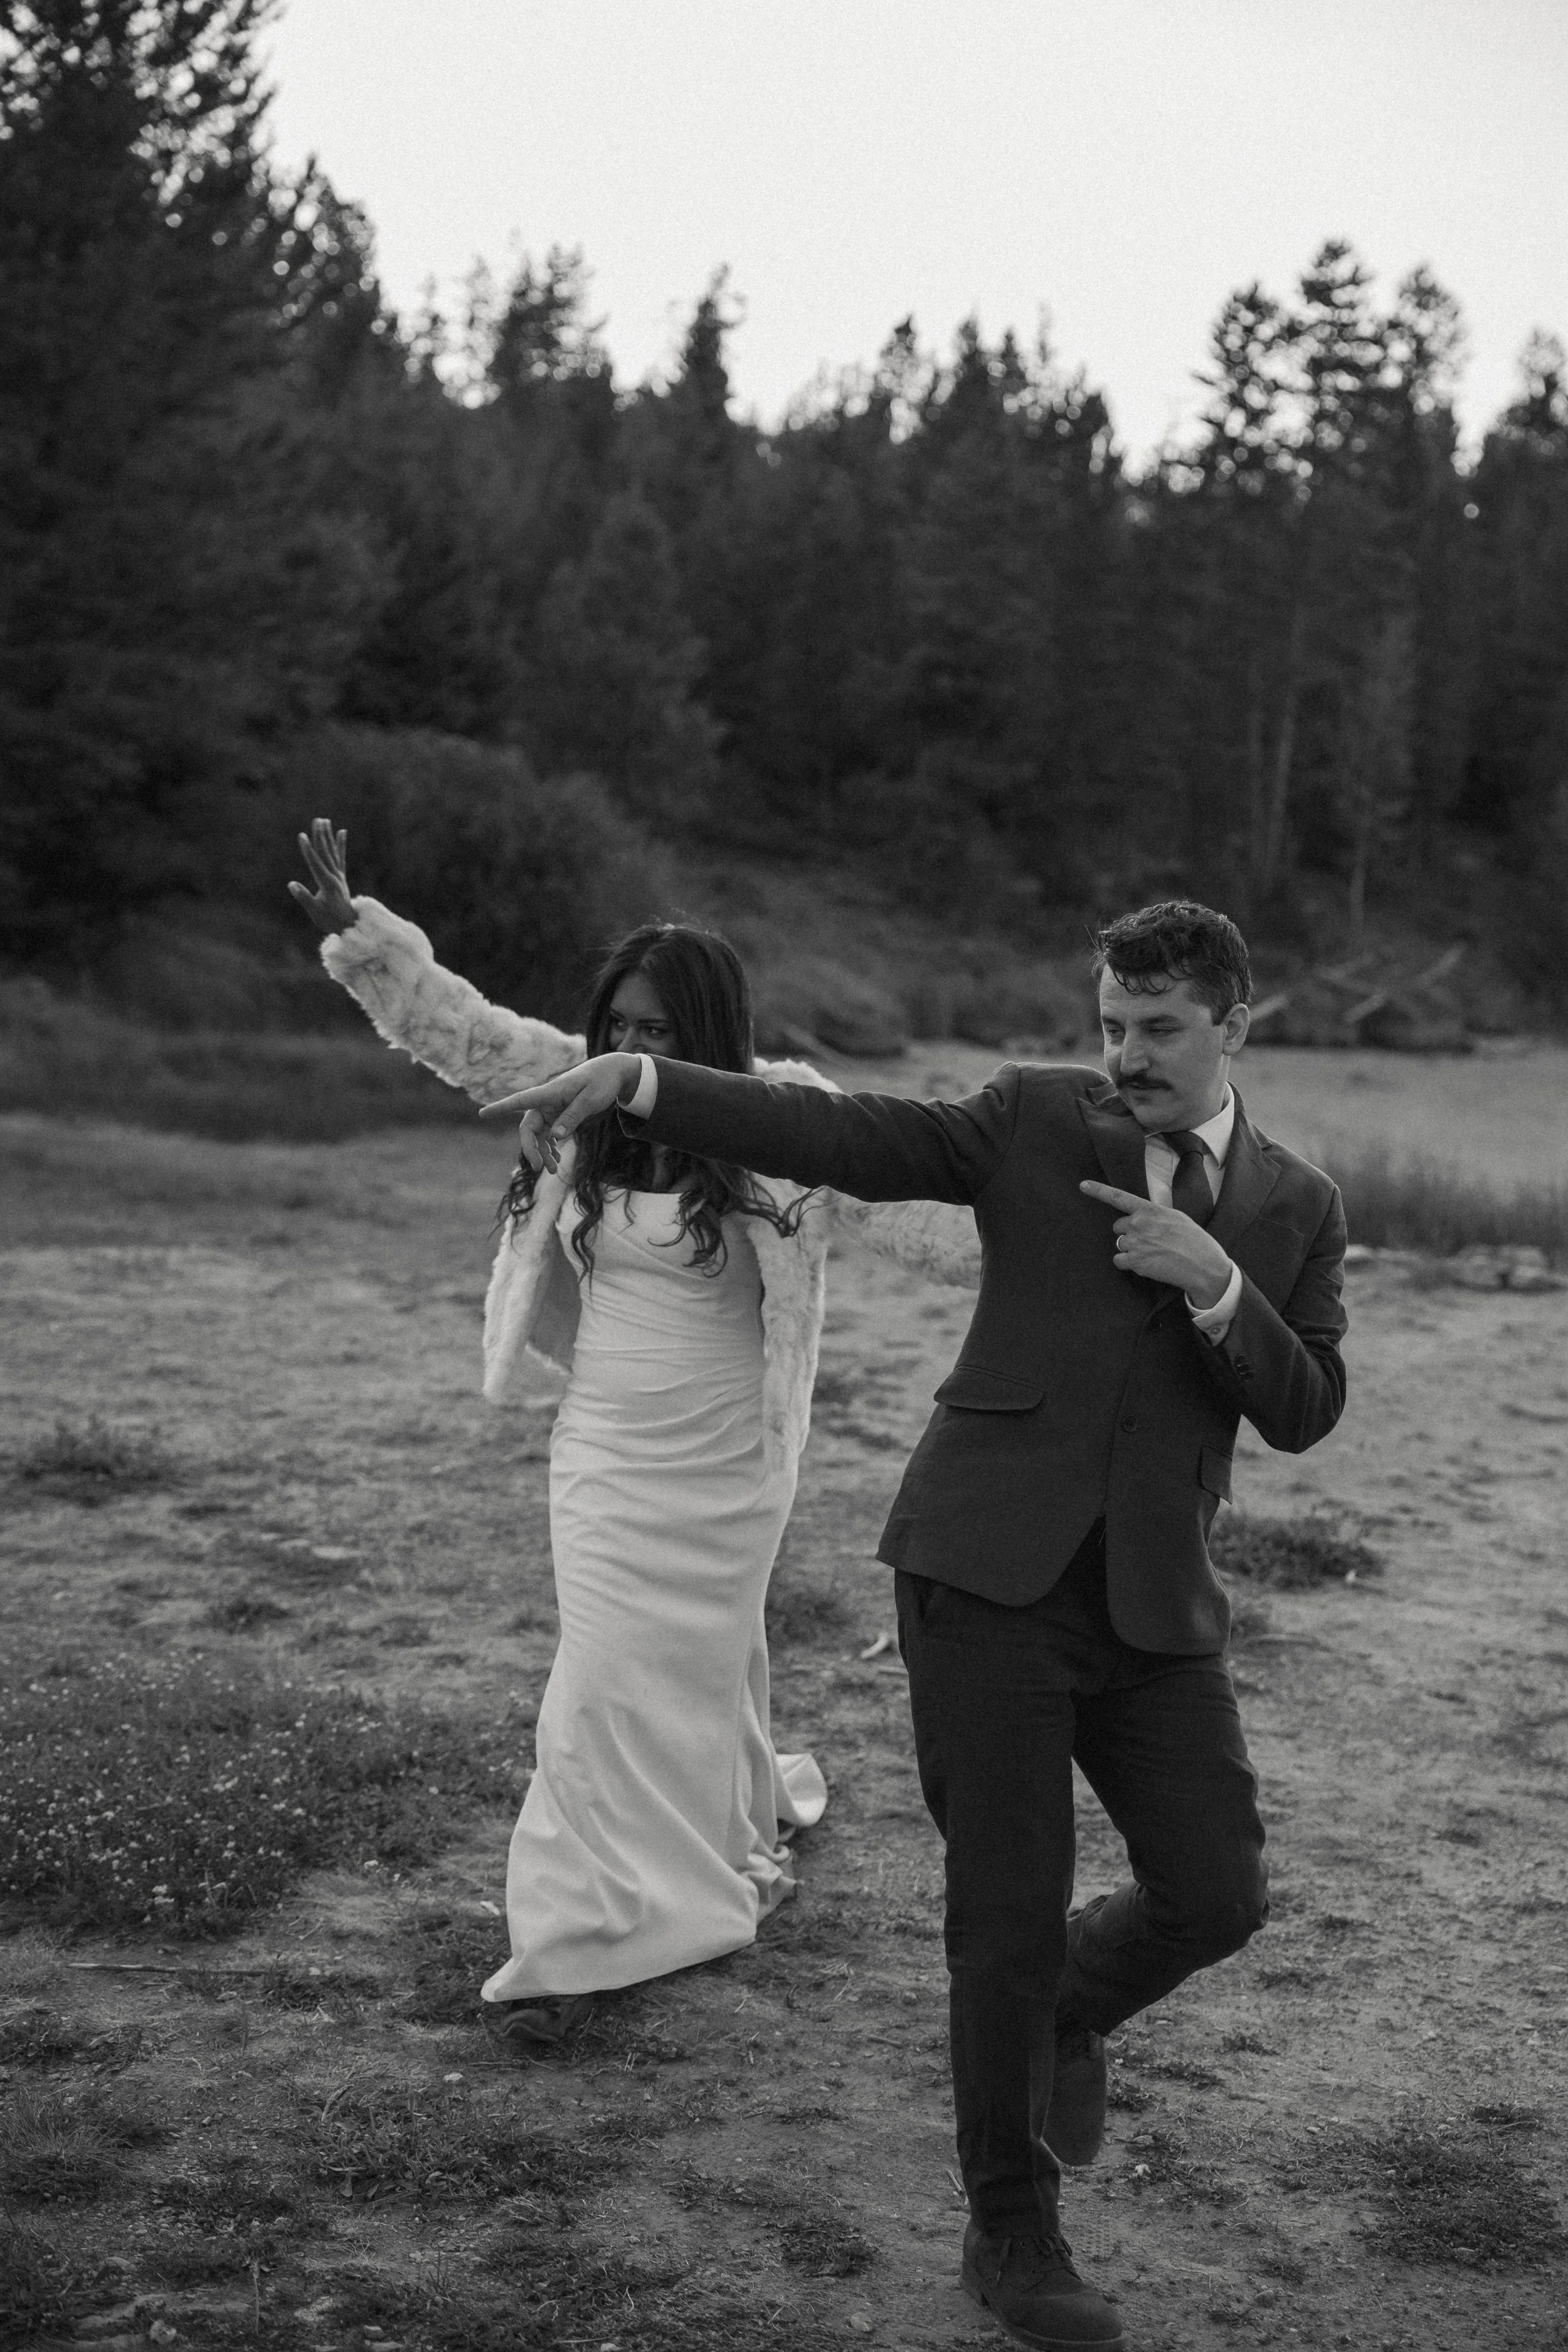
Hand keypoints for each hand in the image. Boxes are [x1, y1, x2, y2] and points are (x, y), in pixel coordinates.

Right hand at [288, 817, 356, 934]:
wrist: (349, 925)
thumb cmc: (330, 921)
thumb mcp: (315, 912)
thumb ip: (304, 898)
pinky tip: (342, 832)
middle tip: (317, 820)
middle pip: (326, 853)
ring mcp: (339, 875)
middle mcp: (335, 877)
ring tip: (325, 821)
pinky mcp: (341, 877)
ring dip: (328, 836)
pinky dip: (341, 845)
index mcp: (327, 884)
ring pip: (333, 852)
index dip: (308, 850)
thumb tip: (291, 884)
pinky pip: (341, 857)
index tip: (302, 836)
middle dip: (320, 836)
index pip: (316, 864)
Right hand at [480, 1053, 643, 1173]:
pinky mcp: (560, 1114)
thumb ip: (573, 1116)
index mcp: (550, 1092)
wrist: (613, 1072)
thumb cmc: (602, 1082)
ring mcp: (552, 1108)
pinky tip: (556, 1159)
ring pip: (539, 1134)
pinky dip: (551, 1147)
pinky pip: (549, 1133)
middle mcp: (546, 1101)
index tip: (482, 1114)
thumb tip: (555, 1136)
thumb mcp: (591, 1099)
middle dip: (531, 1148)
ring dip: (543, 1152)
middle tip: (541, 1168)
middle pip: (529, 1127)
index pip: (520, 1100)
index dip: (500, 1108)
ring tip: (553, 1171)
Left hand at [1079, 1180, 1233, 1305]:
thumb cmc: (1194, 1241)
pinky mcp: (1134, 1261)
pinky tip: (1147, 1264)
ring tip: (1153, 1254)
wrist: (1203, 1265)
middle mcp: (1139, 1223)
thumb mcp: (1176, 1218)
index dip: (1099, 1191)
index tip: (1083, 1185)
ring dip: (1130, 1250)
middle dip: (1129, 1234)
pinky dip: (1128, 1264)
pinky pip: (1119, 1260)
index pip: (1119, 1198)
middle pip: (1118, 1227)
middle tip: (1150, 1242)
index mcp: (1150, 1210)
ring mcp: (1135, 1242)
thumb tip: (1142, 1218)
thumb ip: (1155, 1215)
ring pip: (1119, 1245)